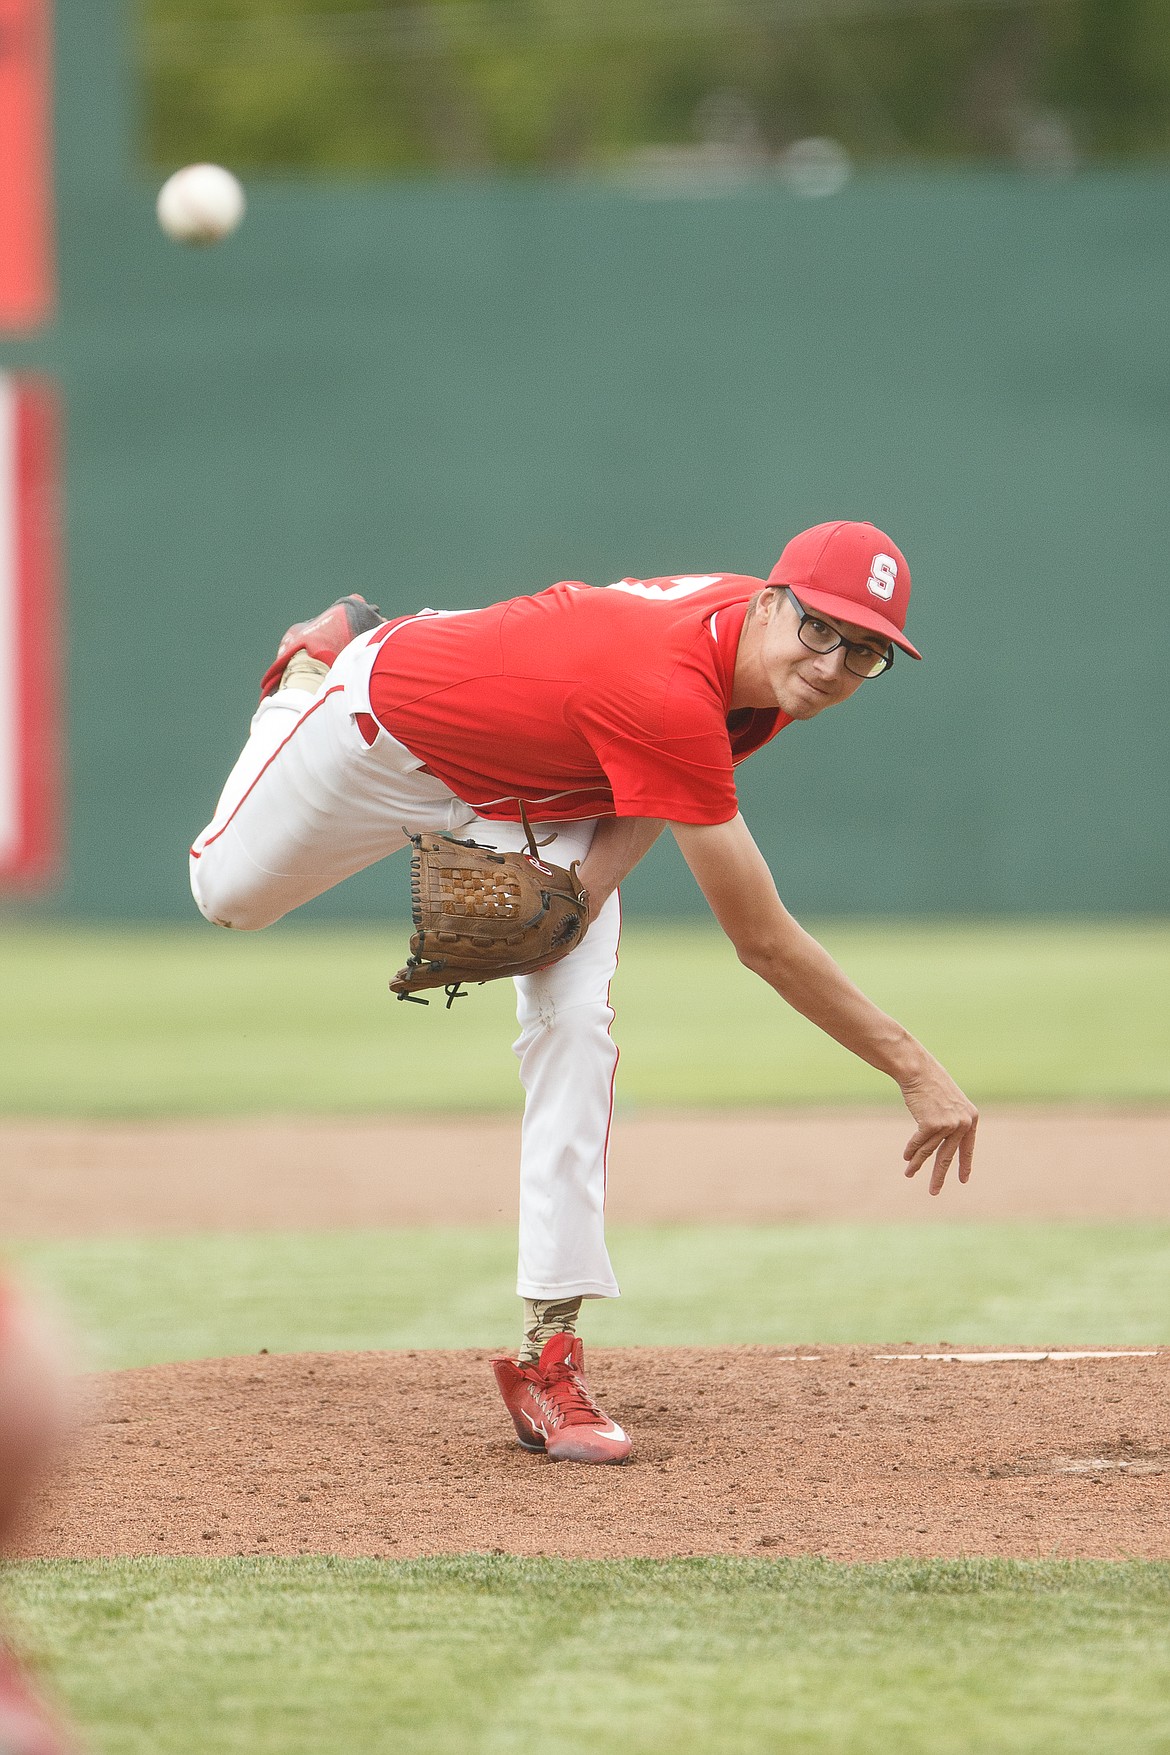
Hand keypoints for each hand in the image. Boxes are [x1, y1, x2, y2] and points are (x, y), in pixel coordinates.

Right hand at [899, 1056, 978, 1195]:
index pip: (967, 1148)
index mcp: (972, 1118)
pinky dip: (911, 1151)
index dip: (964, 1165)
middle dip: (939, 1175)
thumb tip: (946, 1146)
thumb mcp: (949, 1103)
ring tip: (909, 1174)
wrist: (918, 1070)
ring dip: (917, 1164)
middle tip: (934, 1191)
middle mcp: (963, 1123)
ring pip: (929, 1151)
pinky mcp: (931, 1124)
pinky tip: (906, 1158)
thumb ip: (952, 1122)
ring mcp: (948, 1124)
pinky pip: (918, 1143)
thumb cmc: (931, 1084)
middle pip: (948, 1155)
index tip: (963, 1180)